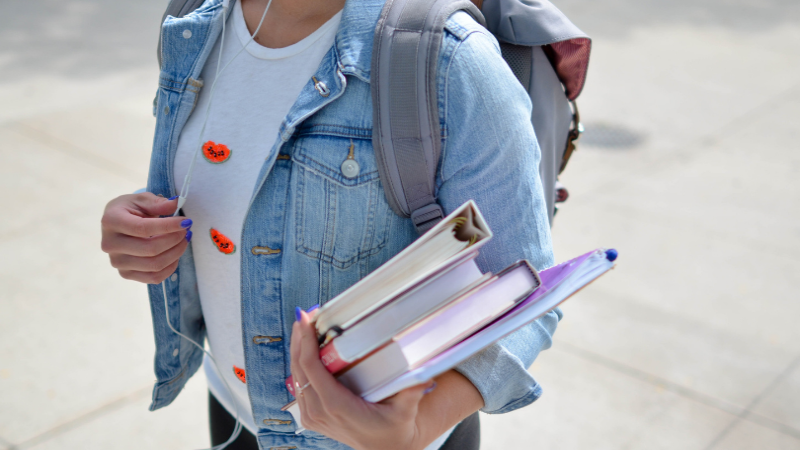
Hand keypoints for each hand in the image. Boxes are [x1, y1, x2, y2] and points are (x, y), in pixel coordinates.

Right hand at [101, 193, 191, 283]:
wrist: (117, 224)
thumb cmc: (131, 209)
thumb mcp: (142, 200)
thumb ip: (158, 203)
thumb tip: (175, 204)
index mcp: (111, 221)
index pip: (143, 228)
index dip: (168, 226)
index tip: (186, 222)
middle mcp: (110, 244)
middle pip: (150, 249)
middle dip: (175, 240)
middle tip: (187, 231)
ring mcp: (117, 262)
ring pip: (154, 265)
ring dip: (176, 253)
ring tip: (184, 241)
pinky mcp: (125, 274)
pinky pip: (154, 278)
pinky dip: (170, 267)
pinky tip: (175, 254)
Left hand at [290, 309, 434, 449]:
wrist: (386, 449)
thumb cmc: (394, 428)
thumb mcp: (406, 411)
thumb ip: (412, 391)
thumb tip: (423, 372)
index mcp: (336, 406)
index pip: (311, 367)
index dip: (305, 341)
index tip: (306, 319)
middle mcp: (319, 411)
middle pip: (299, 367)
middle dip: (299, 338)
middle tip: (304, 315)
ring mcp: (312, 416)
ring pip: (296, 376)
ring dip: (297, 349)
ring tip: (303, 326)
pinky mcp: (312, 416)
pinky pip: (300, 385)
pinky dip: (300, 364)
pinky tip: (305, 348)